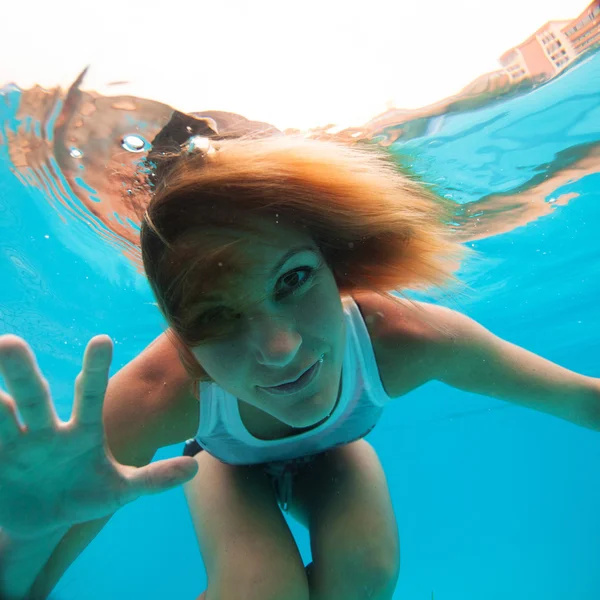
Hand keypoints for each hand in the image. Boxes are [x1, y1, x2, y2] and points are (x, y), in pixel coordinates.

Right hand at [0, 335, 198, 539]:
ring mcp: (16, 445)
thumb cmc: (87, 495)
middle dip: (22, 372)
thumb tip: (193, 469)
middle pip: (35, 397)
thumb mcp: (120, 491)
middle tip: (9, 343)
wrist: (44, 521)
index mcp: (83, 432)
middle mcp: (47, 430)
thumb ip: (153, 479)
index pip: (91, 395)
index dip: (97, 369)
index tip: (103, 340)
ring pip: (1, 417)